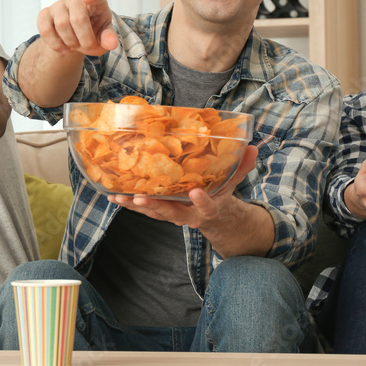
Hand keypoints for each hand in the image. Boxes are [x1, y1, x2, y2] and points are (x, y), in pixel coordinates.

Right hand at [37, 0, 118, 56]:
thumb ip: (109, 37)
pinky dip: (56, 44)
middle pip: (78, 17)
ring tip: (76, 45)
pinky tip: (64, 47)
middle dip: (84, 39)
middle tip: (88, 47)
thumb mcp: (105, 35)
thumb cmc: (94, 31)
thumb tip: (112, 44)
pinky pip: (46, 30)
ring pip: (62, 25)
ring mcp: (58, 4)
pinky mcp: (45, 14)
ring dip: (71, 42)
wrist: (76, 36)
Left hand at [107, 146, 258, 230]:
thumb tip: (252, 146)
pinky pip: (144, 209)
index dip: (202, 201)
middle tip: (140, 199)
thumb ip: (242, 166)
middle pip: (171, 212)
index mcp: (209, 208)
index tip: (196, 193)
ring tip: (117, 197)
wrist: (213, 218)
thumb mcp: (234, 182)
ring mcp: (173, 215)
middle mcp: (188, 215)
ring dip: (134, 205)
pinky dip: (129, 203)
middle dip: (156, 206)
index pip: (207, 206)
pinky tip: (113, 195)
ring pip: (152, 212)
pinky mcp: (161, 212)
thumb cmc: (221, 195)